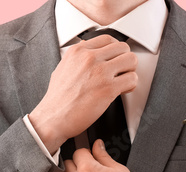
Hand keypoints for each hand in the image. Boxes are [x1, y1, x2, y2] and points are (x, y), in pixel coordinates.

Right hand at [29, 35, 137, 154]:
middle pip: (123, 47)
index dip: (115, 51)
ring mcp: (100, 72)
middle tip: (120, 72)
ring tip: (122, 81)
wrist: (53, 118)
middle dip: (124, 60)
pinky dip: (131, 86)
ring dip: (130, 71)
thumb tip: (91, 53)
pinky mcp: (108, 88)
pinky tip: (122, 91)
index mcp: (78, 51)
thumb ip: (78, 59)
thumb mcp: (62, 68)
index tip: (115, 60)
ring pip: (131, 60)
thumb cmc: (57, 99)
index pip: (108, 39)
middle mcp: (89, 58)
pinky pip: (132, 79)